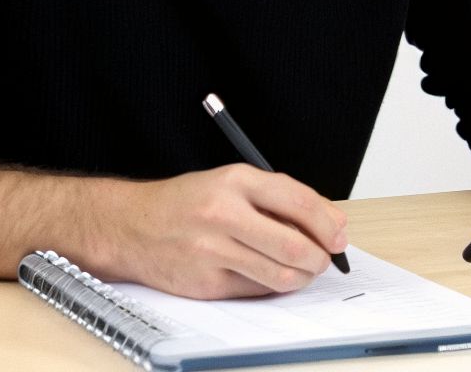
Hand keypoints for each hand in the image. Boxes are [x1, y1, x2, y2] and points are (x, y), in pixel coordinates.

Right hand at [102, 164, 348, 298]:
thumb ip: (279, 199)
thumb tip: (331, 224)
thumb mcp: (232, 183)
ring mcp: (211, 251)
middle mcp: (223, 214)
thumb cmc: (188, 203)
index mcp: (236, 181)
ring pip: (279, 274)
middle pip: (294, 244)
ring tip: (301, 270)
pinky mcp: (204, 283)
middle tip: (324, 259)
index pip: (299, 202)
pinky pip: (255, 290)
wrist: (130, 226)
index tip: (340, 236)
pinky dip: (271, 286)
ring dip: (301, 277)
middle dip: (320, 257)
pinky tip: (267, 275)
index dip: (328, 223)